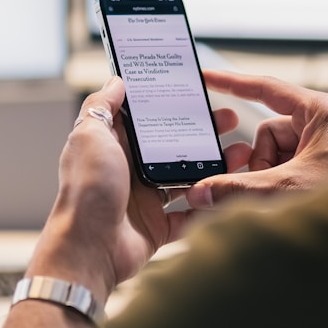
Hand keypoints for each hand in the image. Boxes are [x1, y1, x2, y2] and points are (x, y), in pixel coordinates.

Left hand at [26, 77, 239, 302]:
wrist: (88, 247)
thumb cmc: (86, 189)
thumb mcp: (90, 136)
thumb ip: (102, 106)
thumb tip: (116, 80)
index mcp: (115, 146)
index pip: (148, 118)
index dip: (170, 104)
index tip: (196, 91)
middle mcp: (131, 170)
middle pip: (174, 146)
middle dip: (202, 132)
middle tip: (229, 120)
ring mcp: (145, 199)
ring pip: (188, 178)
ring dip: (214, 167)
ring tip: (240, 154)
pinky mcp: (157, 227)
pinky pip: (190, 216)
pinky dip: (210, 206)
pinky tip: (231, 192)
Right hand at [186, 69, 327, 209]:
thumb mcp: (287, 188)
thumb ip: (238, 189)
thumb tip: (200, 193)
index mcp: (321, 112)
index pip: (266, 89)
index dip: (232, 83)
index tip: (206, 77)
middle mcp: (323, 124)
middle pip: (267, 134)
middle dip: (261, 164)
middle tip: (266, 187)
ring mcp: (323, 146)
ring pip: (274, 156)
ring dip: (271, 179)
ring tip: (287, 199)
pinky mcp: (323, 166)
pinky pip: (286, 169)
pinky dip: (281, 187)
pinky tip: (291, 203)